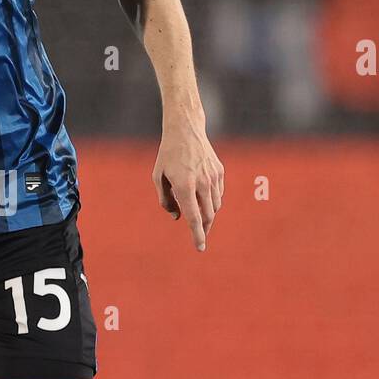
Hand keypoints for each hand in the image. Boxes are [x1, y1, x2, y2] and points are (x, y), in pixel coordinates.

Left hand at [152, 115, 223, 251]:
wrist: (186, 130)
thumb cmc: (168, 155)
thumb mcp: (158, 177)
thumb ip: (166, 201)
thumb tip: (177, 217)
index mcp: (184, 186)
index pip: (194, 218)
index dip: (197, 235)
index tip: (200, 248)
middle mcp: (202, 183)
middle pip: (208, 216)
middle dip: (204, 229)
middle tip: (199, 236)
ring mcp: (213, 177)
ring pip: (215, 206)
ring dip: (207, 215)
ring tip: (198, 214)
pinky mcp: (219, 172)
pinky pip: (218, 194)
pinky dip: (211, 201)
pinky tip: (203, 197)